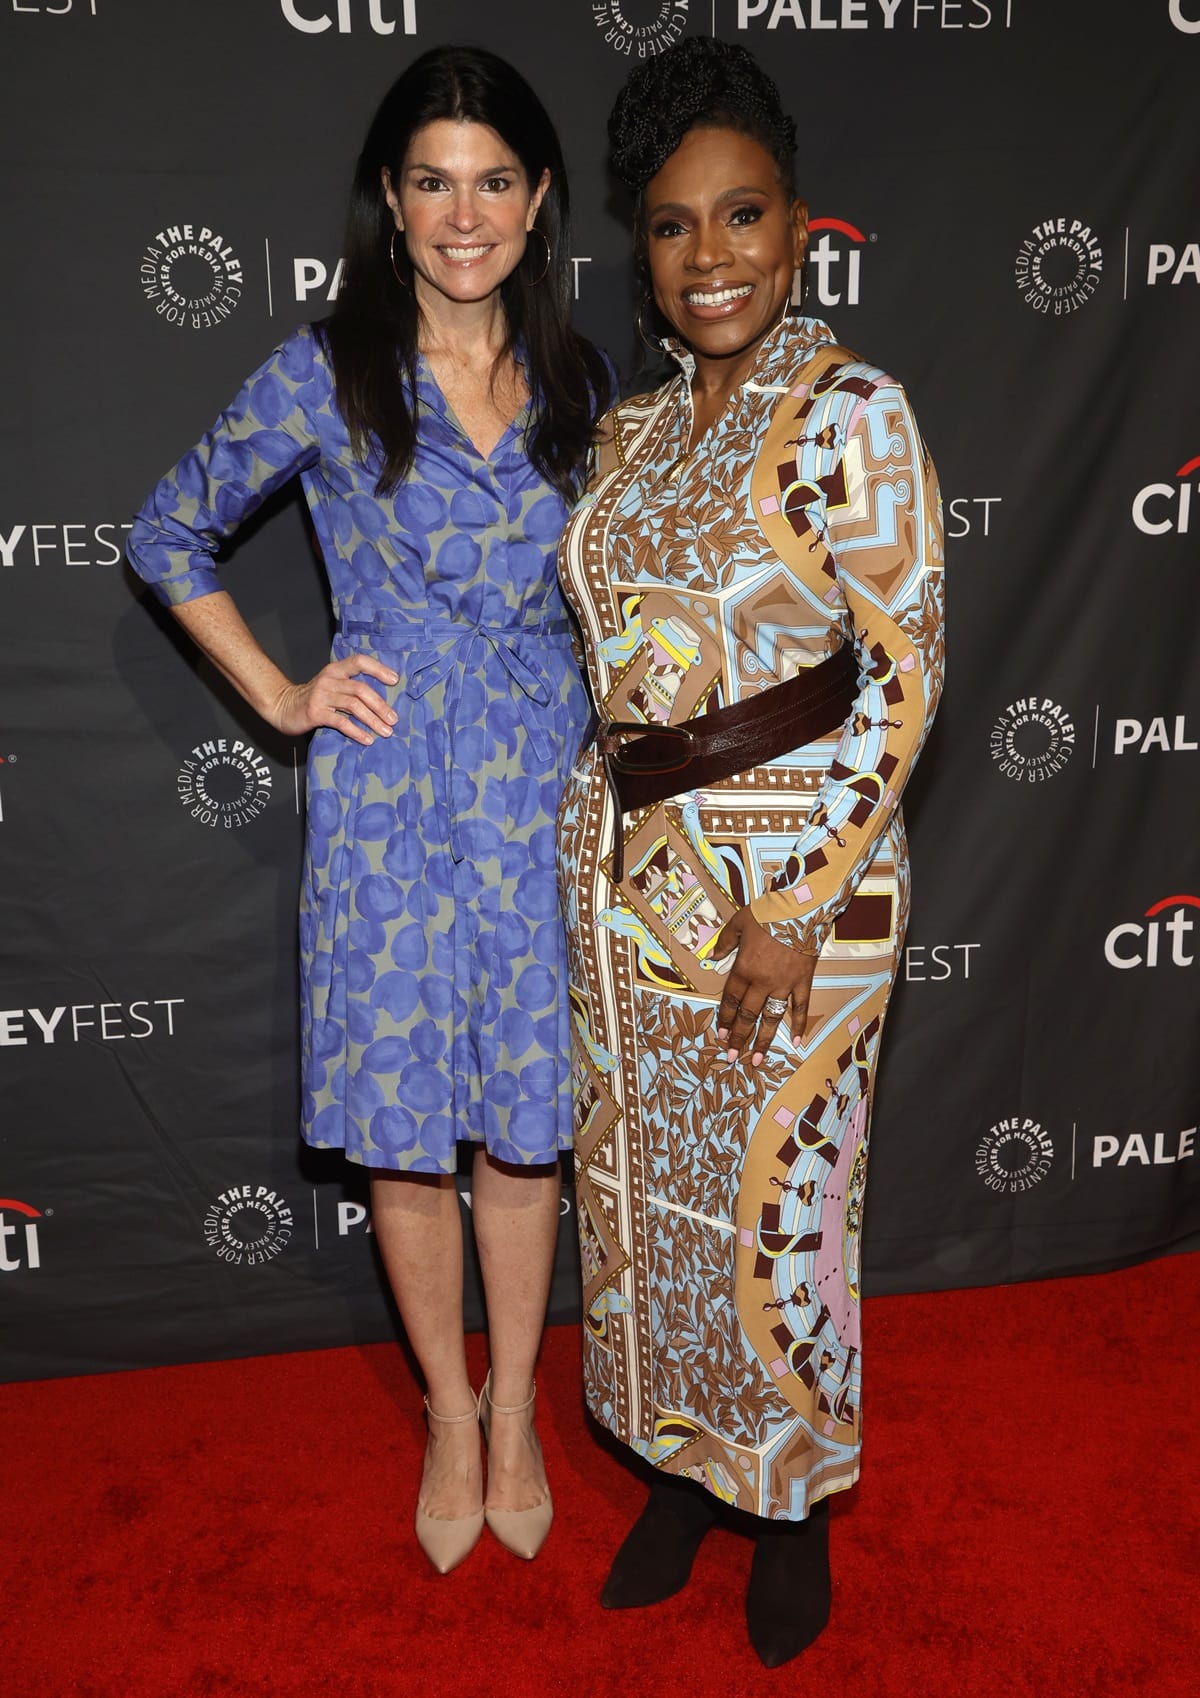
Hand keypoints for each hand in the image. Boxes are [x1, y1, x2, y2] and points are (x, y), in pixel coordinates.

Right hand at [268, 654, 399, 745]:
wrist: (282, 707)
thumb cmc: (313, 698)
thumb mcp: (331, 685)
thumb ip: (350, 686)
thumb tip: (381, 700)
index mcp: (335, 670)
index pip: (359, 661)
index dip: (378, 669)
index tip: (395, 680)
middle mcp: (329, 679)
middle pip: (361, 689)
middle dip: (380, 705)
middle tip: (394, 719)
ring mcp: (321, 696)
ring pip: (354, 705)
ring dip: (373, 720)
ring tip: (386, 731)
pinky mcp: (315, 713)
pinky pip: (341, 722)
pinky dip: (357, 731)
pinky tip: (367, 739)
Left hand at [713, 907, 817, 1066]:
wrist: (800, 908)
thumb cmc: (767, 914)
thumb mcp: (737, 923)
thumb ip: (724, 943)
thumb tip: (712, 957)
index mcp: (743, 969)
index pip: (730, 1000)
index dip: (723, 1019)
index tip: (720, 1036)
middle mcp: (761, 982)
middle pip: (747, 1016)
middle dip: (738, 1038)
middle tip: (733, 1057)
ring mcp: (784, 985)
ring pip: (772, 1018)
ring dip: (764, 1040)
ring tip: (758, 1060)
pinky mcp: (803, 982)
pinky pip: (801, 1008)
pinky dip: (799, 1025)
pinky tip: (796, 1042)